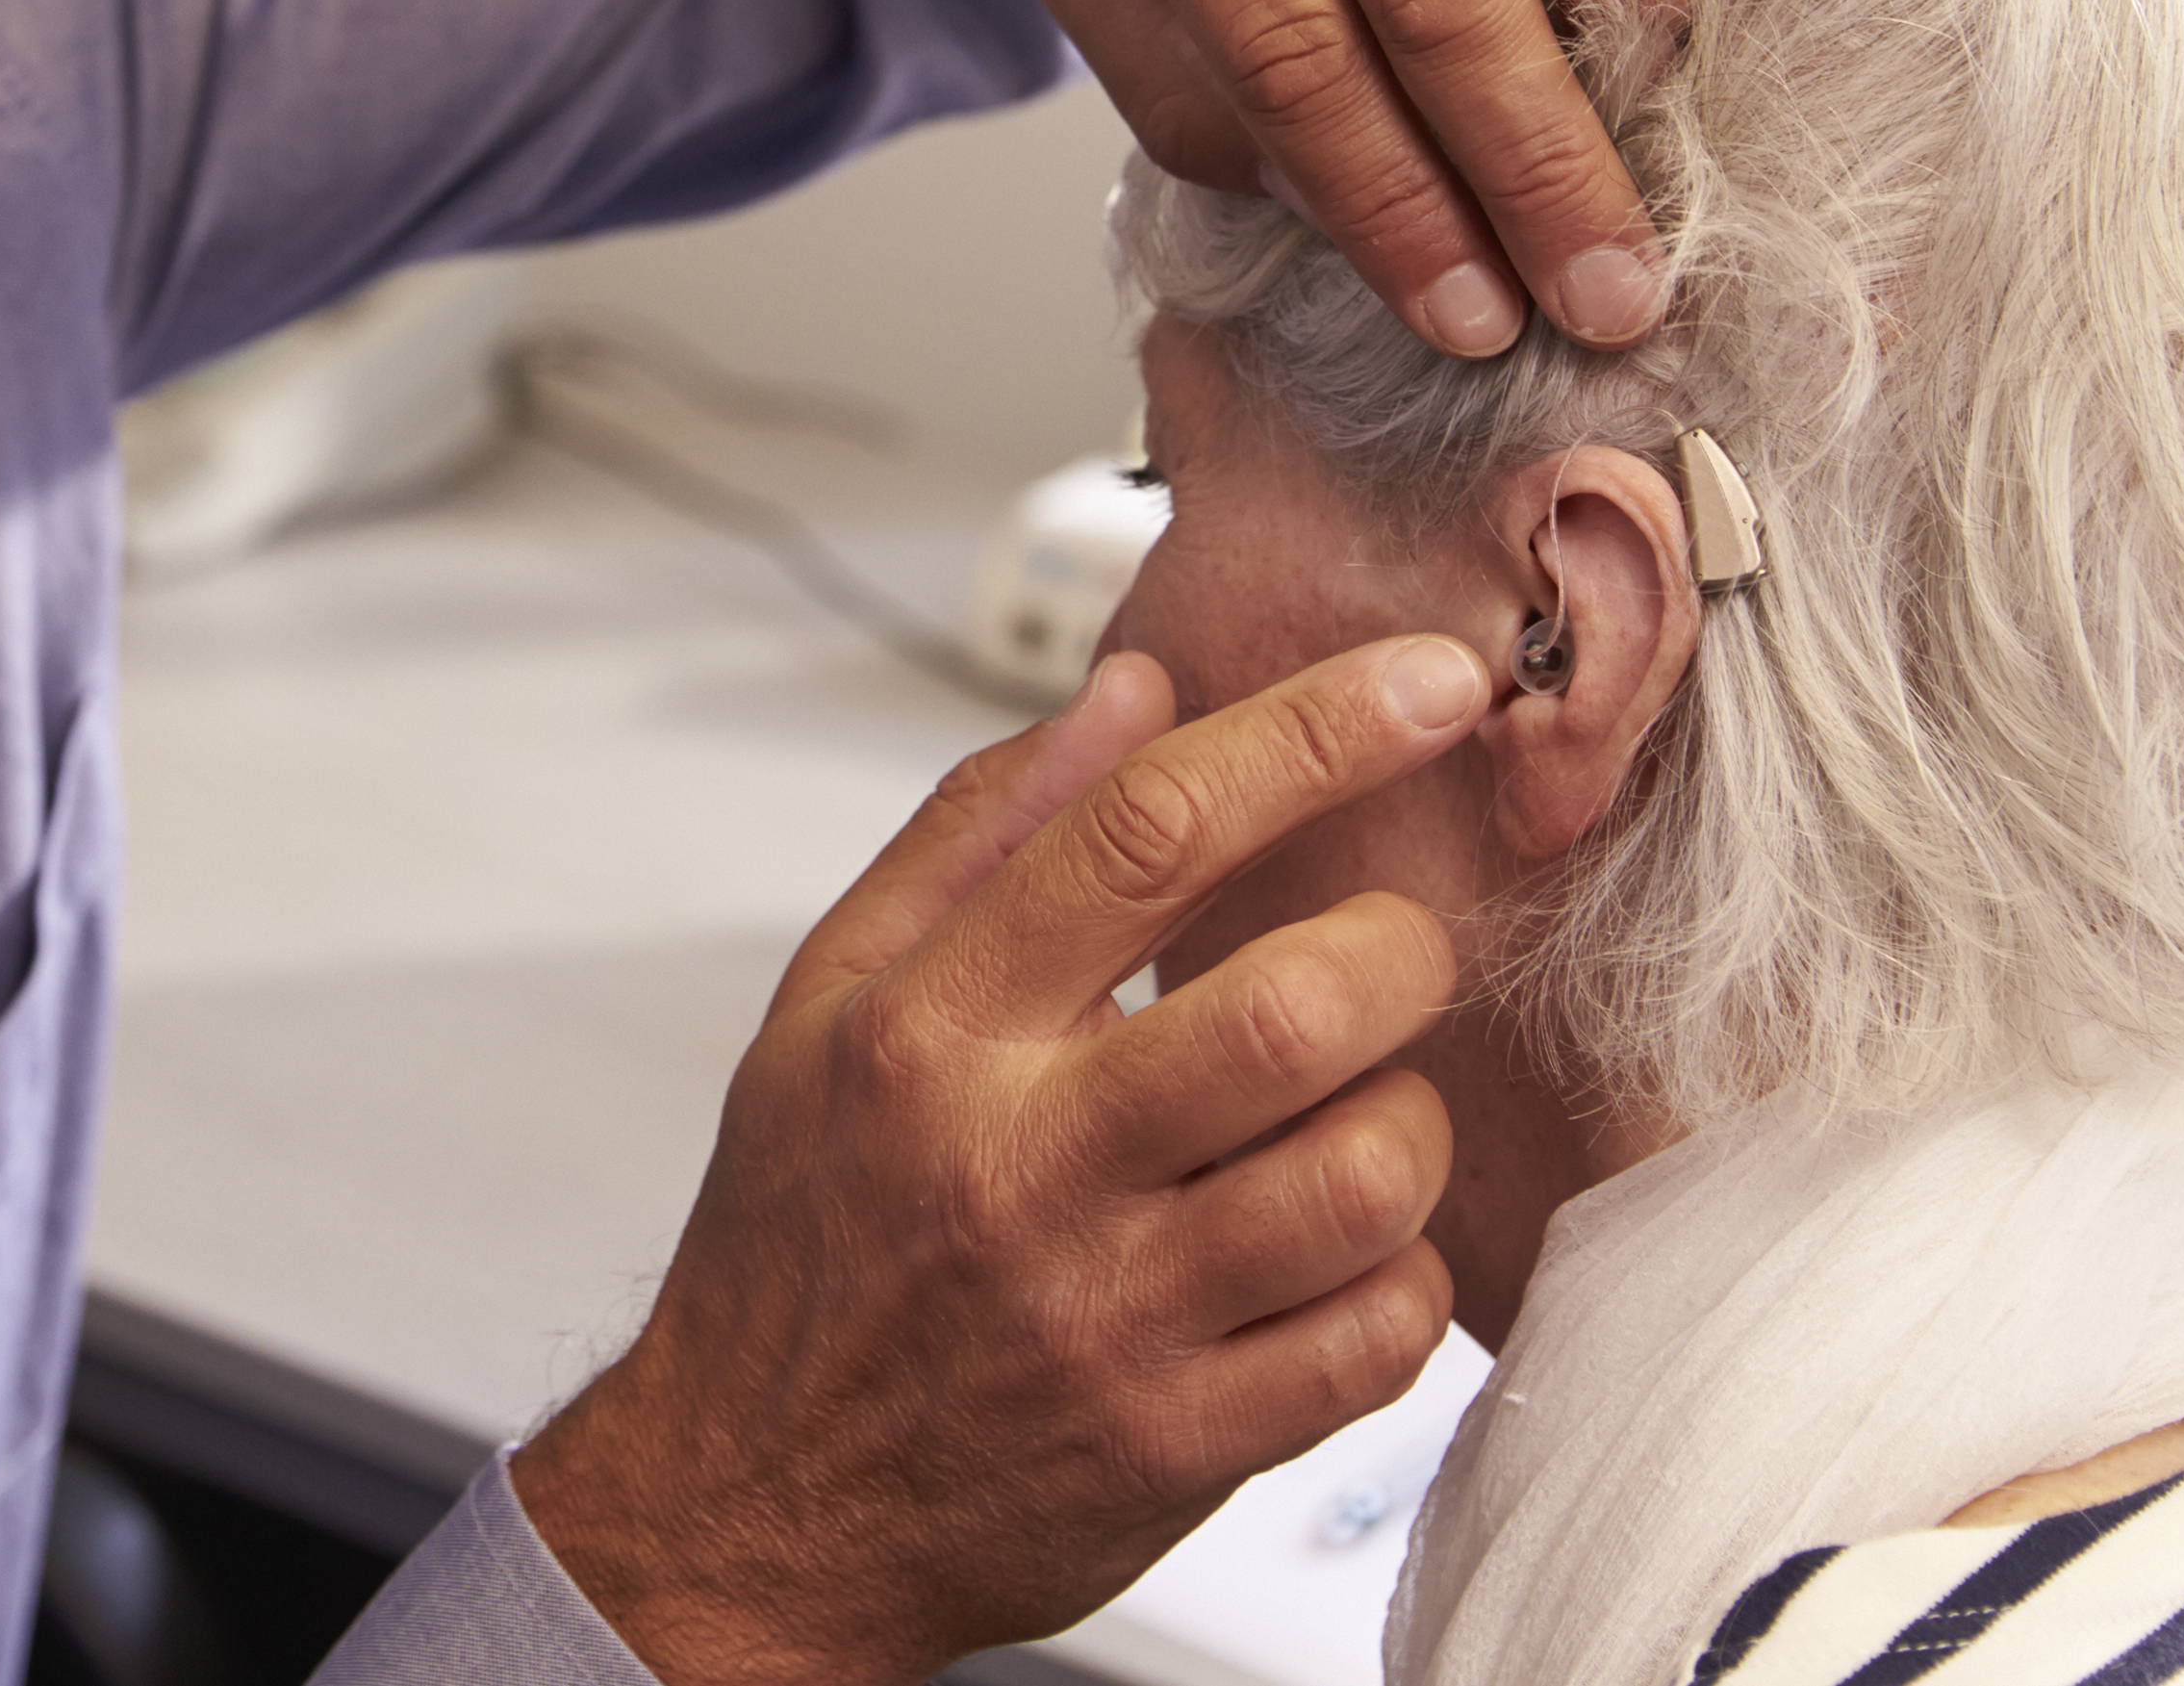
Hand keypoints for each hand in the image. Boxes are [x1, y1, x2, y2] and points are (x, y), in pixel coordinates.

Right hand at [505, 640, 1487, 1685]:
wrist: (751, 1502)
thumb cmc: (805, 1237)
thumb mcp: (829, 1000)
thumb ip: (980, 829)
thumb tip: (1137, 687)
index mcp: (932, 1030)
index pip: (1149, 833)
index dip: (1317, 733)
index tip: (1432, 681)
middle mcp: (1018, 1164)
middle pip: (1294, 1012)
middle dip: (1398, 950)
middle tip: (1389, 953)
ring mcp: (1105, 1317)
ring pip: (1362, 1177)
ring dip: (1409, 1123)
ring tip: (1359, 1111)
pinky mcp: (1177, 1447)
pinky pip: (1378, 1339)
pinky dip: (1401, 1276)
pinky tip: (1339, 1253)